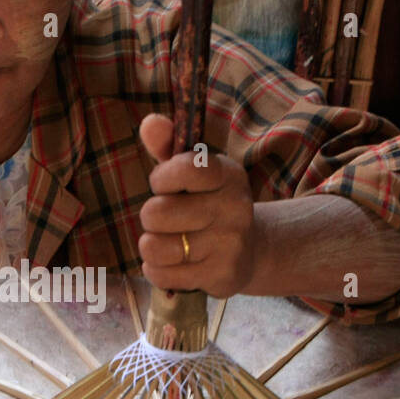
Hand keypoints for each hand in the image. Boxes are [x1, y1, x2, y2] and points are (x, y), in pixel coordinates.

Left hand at [136, 113, 257, 298]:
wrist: (249, 251)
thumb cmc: (208, 204)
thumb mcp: (192, 172)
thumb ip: (168, 146)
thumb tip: (150, 123)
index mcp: (228, 174)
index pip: (183, 169)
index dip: (161, 179)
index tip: (164, 185)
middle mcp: (234, 207)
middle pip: (156, 214)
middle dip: (151, 217)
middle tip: (167, 220)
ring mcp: (229, 244)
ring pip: (155, 247)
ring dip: (152, 246)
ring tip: (168, 242)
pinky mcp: (221, 275)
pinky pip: (161, 274)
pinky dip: (157, 270)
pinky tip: (173, 263)